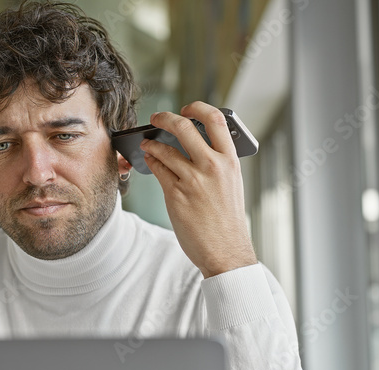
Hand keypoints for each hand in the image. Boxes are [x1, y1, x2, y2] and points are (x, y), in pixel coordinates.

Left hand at [140, 101, 256, 277]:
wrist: (226, 251)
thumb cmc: (228, 221)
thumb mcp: (231, 185)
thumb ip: (217, 164)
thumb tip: (195, 147)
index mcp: (230, 161)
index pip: (217, 120)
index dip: (198, 108)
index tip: (187, 108)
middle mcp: (212, 167)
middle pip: (184, 127)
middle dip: (165, 117)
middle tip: (156, 117)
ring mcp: (193, 180)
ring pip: (165, 149)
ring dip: (152, 143)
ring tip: (147, 144)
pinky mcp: (176, 194)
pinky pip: (158, 169)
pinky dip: (151, 161)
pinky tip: (149, 159)